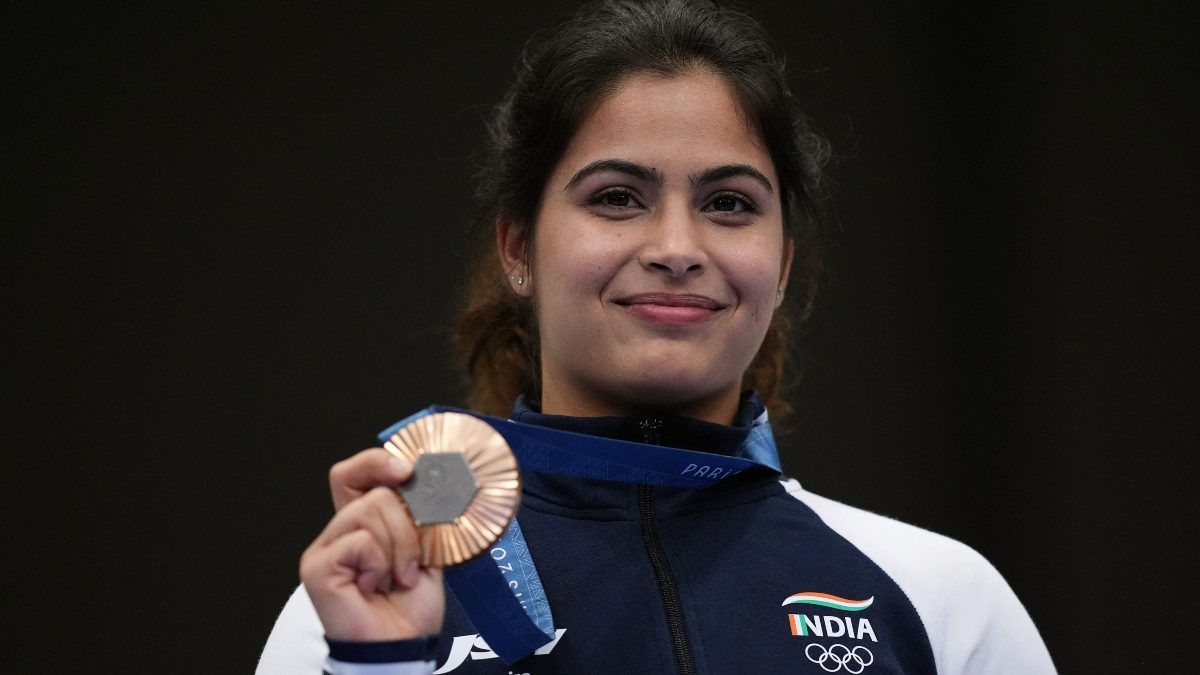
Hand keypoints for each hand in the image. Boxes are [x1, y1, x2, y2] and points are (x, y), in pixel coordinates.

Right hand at [300, 449, 444, 640]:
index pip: (353, 473)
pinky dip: (381, 563)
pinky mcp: (317, 567)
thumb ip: (419, 516)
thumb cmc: (411, 606)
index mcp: (361, 525)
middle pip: (372, 493)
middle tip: (412, 562)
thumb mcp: (425, 550)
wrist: (403, 648)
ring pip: (369, 512)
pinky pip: (360, 541)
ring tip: (397, 578)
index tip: (408, 471)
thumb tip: (426, 482)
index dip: (376, 462)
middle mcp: (337, 533)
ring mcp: (323, 549)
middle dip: (407, 526)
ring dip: (399, 547)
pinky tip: (376, 586)